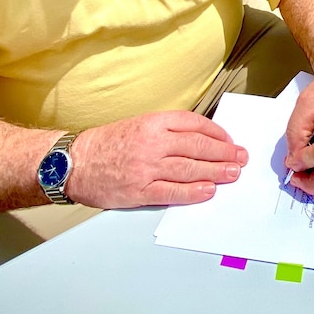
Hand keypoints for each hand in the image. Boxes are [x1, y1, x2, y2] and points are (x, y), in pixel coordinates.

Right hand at [66, 111, 248, 207]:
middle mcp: (152, 143)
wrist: (72, 163)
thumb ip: (166, 130)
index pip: (194, 124)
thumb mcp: (137, 124)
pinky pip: (172, 192)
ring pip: (189, 169)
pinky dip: (193, 192)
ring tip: (233, 173)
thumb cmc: (105, 143)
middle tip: (240, 158)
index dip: (216, 132)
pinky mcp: (139, 191)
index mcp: (152, 122)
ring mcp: (146, 168)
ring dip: (216, 171)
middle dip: (224, 153)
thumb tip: (200, 139)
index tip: (229, 139)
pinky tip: (208, 190)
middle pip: (197, 147)